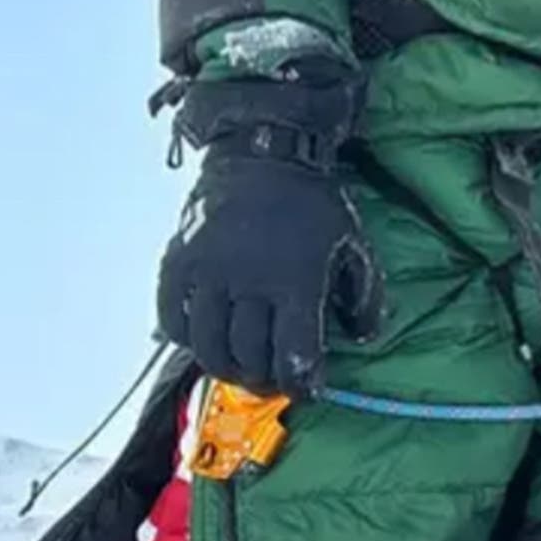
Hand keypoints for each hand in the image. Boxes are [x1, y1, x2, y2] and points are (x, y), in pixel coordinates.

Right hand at [155, 67, 383, 395]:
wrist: (264, 152)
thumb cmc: (314, 204)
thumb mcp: (353, 244)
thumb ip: (366, 296)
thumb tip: (363, 338)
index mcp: (296, 280)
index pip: (294, 355)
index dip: (302, 383)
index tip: (309, 389)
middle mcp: (249, 280)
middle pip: (249, 358)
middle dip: (265, 379)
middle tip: (274, 379)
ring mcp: (208, 272)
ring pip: (209, 347)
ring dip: (227, 367)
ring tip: (242, 366)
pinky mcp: (179, 261)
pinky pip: (173, 319)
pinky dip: (188, 340)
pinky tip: (207, 338)